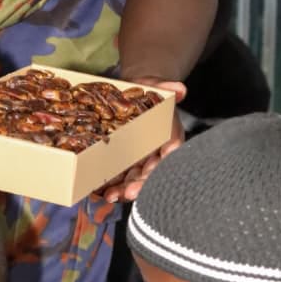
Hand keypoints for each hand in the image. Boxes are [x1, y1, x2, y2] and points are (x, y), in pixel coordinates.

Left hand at [101, 80, 185, 202]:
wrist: (135, 91)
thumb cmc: (150, 90)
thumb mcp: (157, 86)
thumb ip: (168, 88)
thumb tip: (179, 89)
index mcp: (170, 137)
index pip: (169, 156)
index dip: (160, 166)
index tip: (150, 171)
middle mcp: (157, 152)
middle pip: (151, 173)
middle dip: (140, 184)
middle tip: (128, 192)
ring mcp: (141, 159)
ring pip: (135, 179)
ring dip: (124, 189)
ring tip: (111, 195)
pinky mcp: (126, 161)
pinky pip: (120, 176)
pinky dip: (111, 184)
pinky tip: (101, 190)